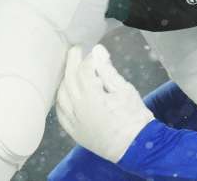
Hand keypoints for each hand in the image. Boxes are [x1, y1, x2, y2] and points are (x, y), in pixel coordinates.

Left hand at [56, 45, 154, 163]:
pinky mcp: (75, 133)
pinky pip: (61, 115)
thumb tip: (97, 51)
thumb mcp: (124, 90)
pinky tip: (65, 94)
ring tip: (71, 71)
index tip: (93, 52)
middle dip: (72, 63)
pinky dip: (61, 101)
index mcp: (91, 97)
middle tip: (76, 51)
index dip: (88, 58)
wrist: (136, 147)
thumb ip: (108, 70)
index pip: (83, 71)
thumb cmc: (134, 117)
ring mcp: (75, 122)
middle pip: (69, 80)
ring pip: (61, 97)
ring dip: (64, 81)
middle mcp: (78, 109)